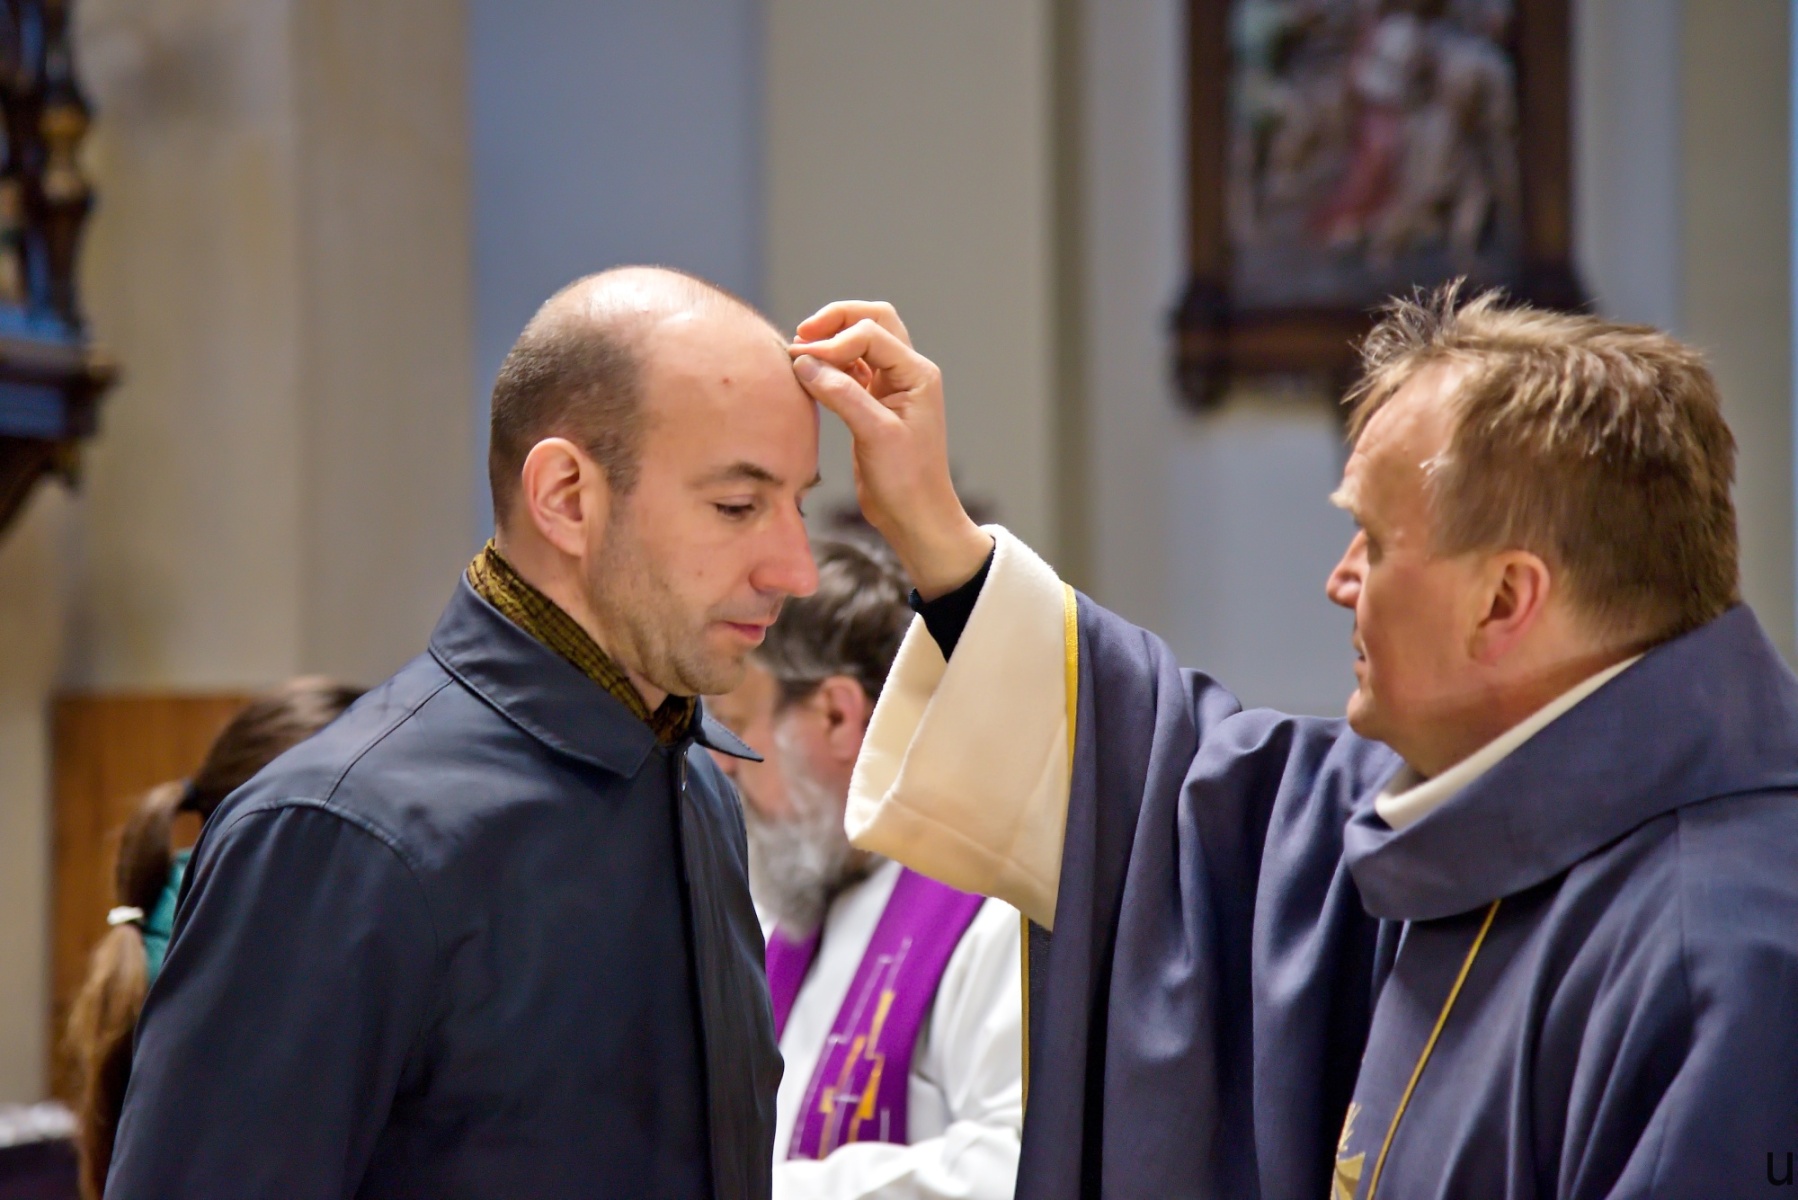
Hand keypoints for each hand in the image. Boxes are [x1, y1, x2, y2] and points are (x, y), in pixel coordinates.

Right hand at [789, 302, 991, 598]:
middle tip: (802, 335)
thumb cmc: (905, 480)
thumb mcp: (875, 435)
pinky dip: (830, 365)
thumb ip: (841, 394)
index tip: (801, 361)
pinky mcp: (873, 402)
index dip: (833, 342)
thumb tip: (805, 362)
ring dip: (832, 340)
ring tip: (800, 353)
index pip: (870, 334)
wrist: (914, 515)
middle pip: (872, 321)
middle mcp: (907, 372)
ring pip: (861, 341)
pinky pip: (851, 368)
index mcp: (916, 374)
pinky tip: (810, 376)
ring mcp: (891, 386)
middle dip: (836, 321)